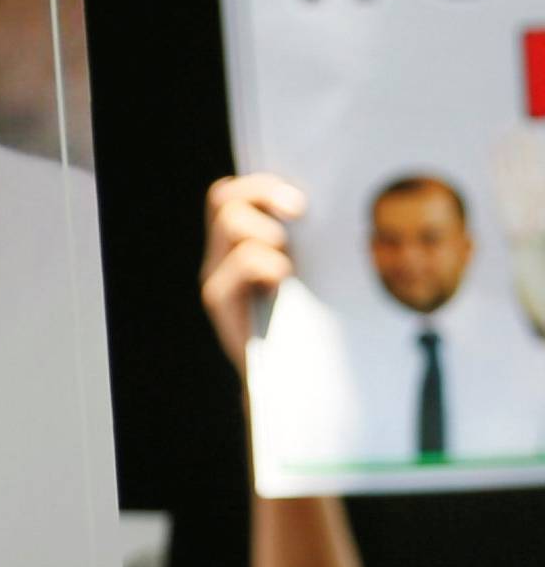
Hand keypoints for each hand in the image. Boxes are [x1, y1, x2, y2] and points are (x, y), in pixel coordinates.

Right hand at [201, 173, 305, 374]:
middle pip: (223, 197)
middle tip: (300, 210)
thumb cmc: (316, 324)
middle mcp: (224, 254)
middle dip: (262, 192)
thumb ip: (314, 244)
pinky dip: (264, 263)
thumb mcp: (317, 275)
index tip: (303, 197)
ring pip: (229, 222)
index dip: (263, 182)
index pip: (235, 192)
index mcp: (246, 242)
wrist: (296, 384)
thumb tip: (347, 203)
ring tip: (289, 258)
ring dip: (264, 231)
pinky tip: (284, 280)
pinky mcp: (219, 300)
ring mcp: (219, 276)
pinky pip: (237, 262)